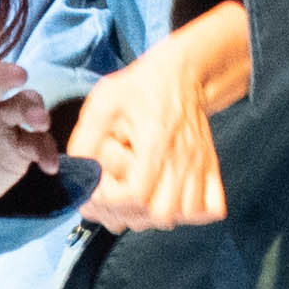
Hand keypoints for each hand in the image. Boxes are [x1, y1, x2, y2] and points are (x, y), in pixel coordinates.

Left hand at [66, 0, 246, 231]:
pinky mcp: (210, 168)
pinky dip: (192, 213)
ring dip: (158, 215)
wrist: (182, 73)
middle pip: (161, 212)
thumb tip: (78, 172)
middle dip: (131, 212)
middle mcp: (183, 157)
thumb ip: (86, 138)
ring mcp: (200, 165)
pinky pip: (211, 208)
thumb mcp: (104, 102)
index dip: (111, 199)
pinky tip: (169, 200)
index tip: (97, 188)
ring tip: (137, 201)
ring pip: (185, 214)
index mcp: (156, 141)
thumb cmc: (142, 87)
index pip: (137, 193)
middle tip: (113, 197)